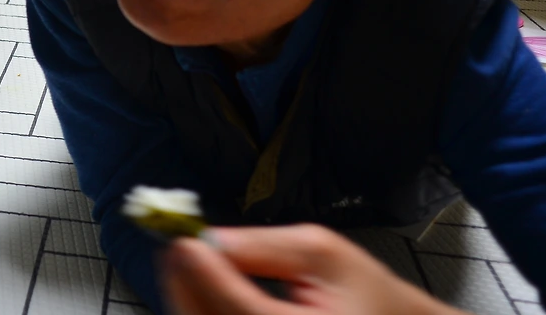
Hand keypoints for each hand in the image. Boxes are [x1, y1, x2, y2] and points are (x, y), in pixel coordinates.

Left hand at [160, 225, 463, 314]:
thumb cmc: (368, 297)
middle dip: (186, 284)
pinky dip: (202, 312)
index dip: (205, 271)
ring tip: (186, 264)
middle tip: (177, 248)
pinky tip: (200, 292)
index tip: (186, 240)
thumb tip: (216, 239)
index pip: (240, 307)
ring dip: (189, 300)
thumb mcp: (326, 254)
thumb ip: (269, 246)